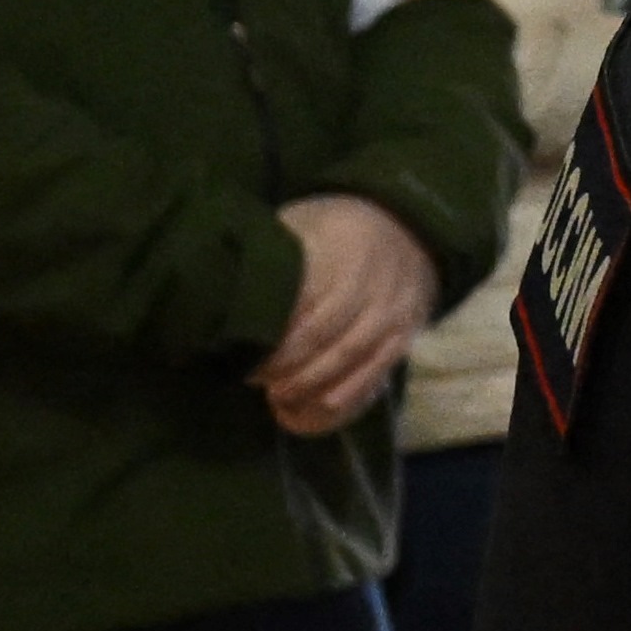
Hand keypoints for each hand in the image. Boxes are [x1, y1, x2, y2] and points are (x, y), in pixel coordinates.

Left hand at [259, 196, 434, 433]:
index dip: (271, 330)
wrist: (407, 228)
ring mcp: (393, 311)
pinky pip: (376, 371)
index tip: (242, 349)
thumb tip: (223, 284)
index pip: (301, 297)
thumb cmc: (334, 228)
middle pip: (324, 332)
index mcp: (341, 247)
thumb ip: (275, 253)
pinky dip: (347, 393)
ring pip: (350, 356)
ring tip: (278, 398)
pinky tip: (318, 407)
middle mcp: (372, 281)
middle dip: (285, 363)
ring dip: (311, 382)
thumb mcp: (301, 223)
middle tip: (253, 378)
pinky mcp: (405, 335)